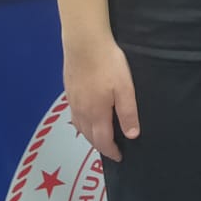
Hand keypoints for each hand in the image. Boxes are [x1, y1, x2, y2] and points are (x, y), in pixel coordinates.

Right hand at [64, 35, 138, 159]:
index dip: (111, 152)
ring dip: (89, 135)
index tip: (119, 157)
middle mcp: (81, 111)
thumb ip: (127, 113)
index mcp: (96, 114)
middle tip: (111, 149)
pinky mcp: (68, 90)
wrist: (84, 42)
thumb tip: (132, 135)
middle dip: (100, 146)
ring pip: (79, 126)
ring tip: (100, 136)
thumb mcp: (125, 89)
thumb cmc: (108, 64)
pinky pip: (74, 115)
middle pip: (89, 136)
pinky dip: (81, 123)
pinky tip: (86, 117)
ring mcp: (72, 101)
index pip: (103, 141)